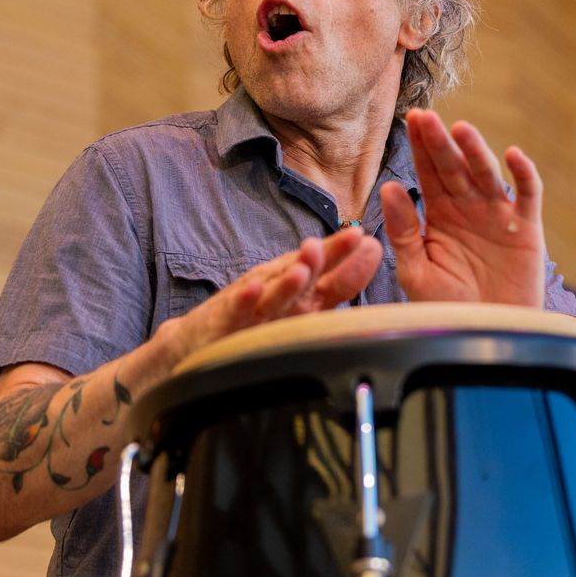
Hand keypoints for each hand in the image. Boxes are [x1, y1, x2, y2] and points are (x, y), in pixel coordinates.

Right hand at [162, 227, 382, 357]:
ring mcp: (252, 306)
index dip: (348, 258)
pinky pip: (237, 312)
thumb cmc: (256, 316)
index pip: (331, 274)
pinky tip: (253, 289)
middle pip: (305, 273)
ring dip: (289, 279)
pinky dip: (244, 300)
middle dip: (326, 256)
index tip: (370, 241)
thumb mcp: (304, 299)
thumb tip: (375, 249)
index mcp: (302, 291)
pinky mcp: (225, 322)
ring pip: (274, 293)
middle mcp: (279, 292)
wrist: (200, 339)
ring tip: (304, 265)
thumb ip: (340, 280)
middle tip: (348, 238)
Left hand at [381, 108, 545, 306]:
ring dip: (476, 151)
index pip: (428, 173)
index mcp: (440, 215)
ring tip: (461, 130)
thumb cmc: (447, 309)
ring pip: (487, 174)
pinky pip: (528, 195)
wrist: (484, 337)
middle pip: (454, 167)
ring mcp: (498, 215)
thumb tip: (389, 188)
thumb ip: (403, 231)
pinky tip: (513, 155)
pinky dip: (524, 174)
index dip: (420, 147)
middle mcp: (469, 208)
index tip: (410, 120)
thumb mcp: (416, 271)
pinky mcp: (526, 229)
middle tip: (426, 118)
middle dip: (440, 143)